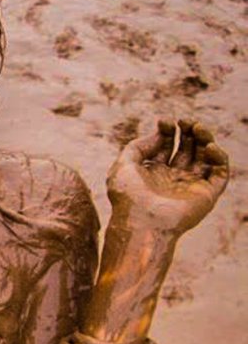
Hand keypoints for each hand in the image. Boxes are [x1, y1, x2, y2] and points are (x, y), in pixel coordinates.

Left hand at [107, 119, 228, 236]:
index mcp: (153, 173)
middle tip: (186, 121)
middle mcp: (173, 179)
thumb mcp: (124, 164)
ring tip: (198, 128)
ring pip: (206, 157)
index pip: (167, 145)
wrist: (141, 222)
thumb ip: (138, 145)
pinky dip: (220, 157)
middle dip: (189, 131)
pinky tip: (209, 147)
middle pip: (188, 148)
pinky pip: (220, 173)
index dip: (168, 130)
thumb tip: (161, 134)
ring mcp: (190, 187)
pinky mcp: (206, 195)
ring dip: (205, 138)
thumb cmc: (128, 196)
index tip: (165, 122)